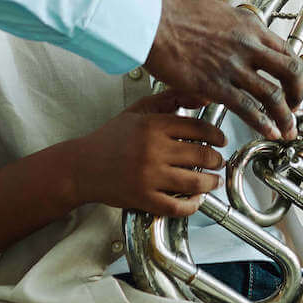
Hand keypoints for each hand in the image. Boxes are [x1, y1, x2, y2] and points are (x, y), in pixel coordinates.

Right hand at [71, 90, 227, 216]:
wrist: (81, 166)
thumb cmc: (110, 138)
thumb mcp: (138, 110)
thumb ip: (170, 99)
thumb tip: (203, 97)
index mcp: (152, 126)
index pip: (198, 129)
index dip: (216, 136)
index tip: (221, 140)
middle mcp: (152, 150)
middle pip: (201, 155)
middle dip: (216, 160)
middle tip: (219, 161)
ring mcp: (148, 176)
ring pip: (194, 182)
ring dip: (211, 182)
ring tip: (214, 180)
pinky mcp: (143, 198)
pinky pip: (177, 206)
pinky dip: (193, 205)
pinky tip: (197, 199)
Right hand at [145, 0, 302, 140]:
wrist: (153, 23)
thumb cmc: (178, 16)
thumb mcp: (220, 13)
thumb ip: (239, 27)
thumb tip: (248, 38)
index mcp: (250, 27)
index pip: (288, 51)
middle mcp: (247, 46)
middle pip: (289, 73)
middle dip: (300, 94)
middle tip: (300, 108)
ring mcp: (233, 66)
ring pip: (272, 94)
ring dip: (285, 116)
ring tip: (289, 130)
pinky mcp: (215, 85)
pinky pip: (247, 108)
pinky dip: (262, 123)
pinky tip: (269, 133)